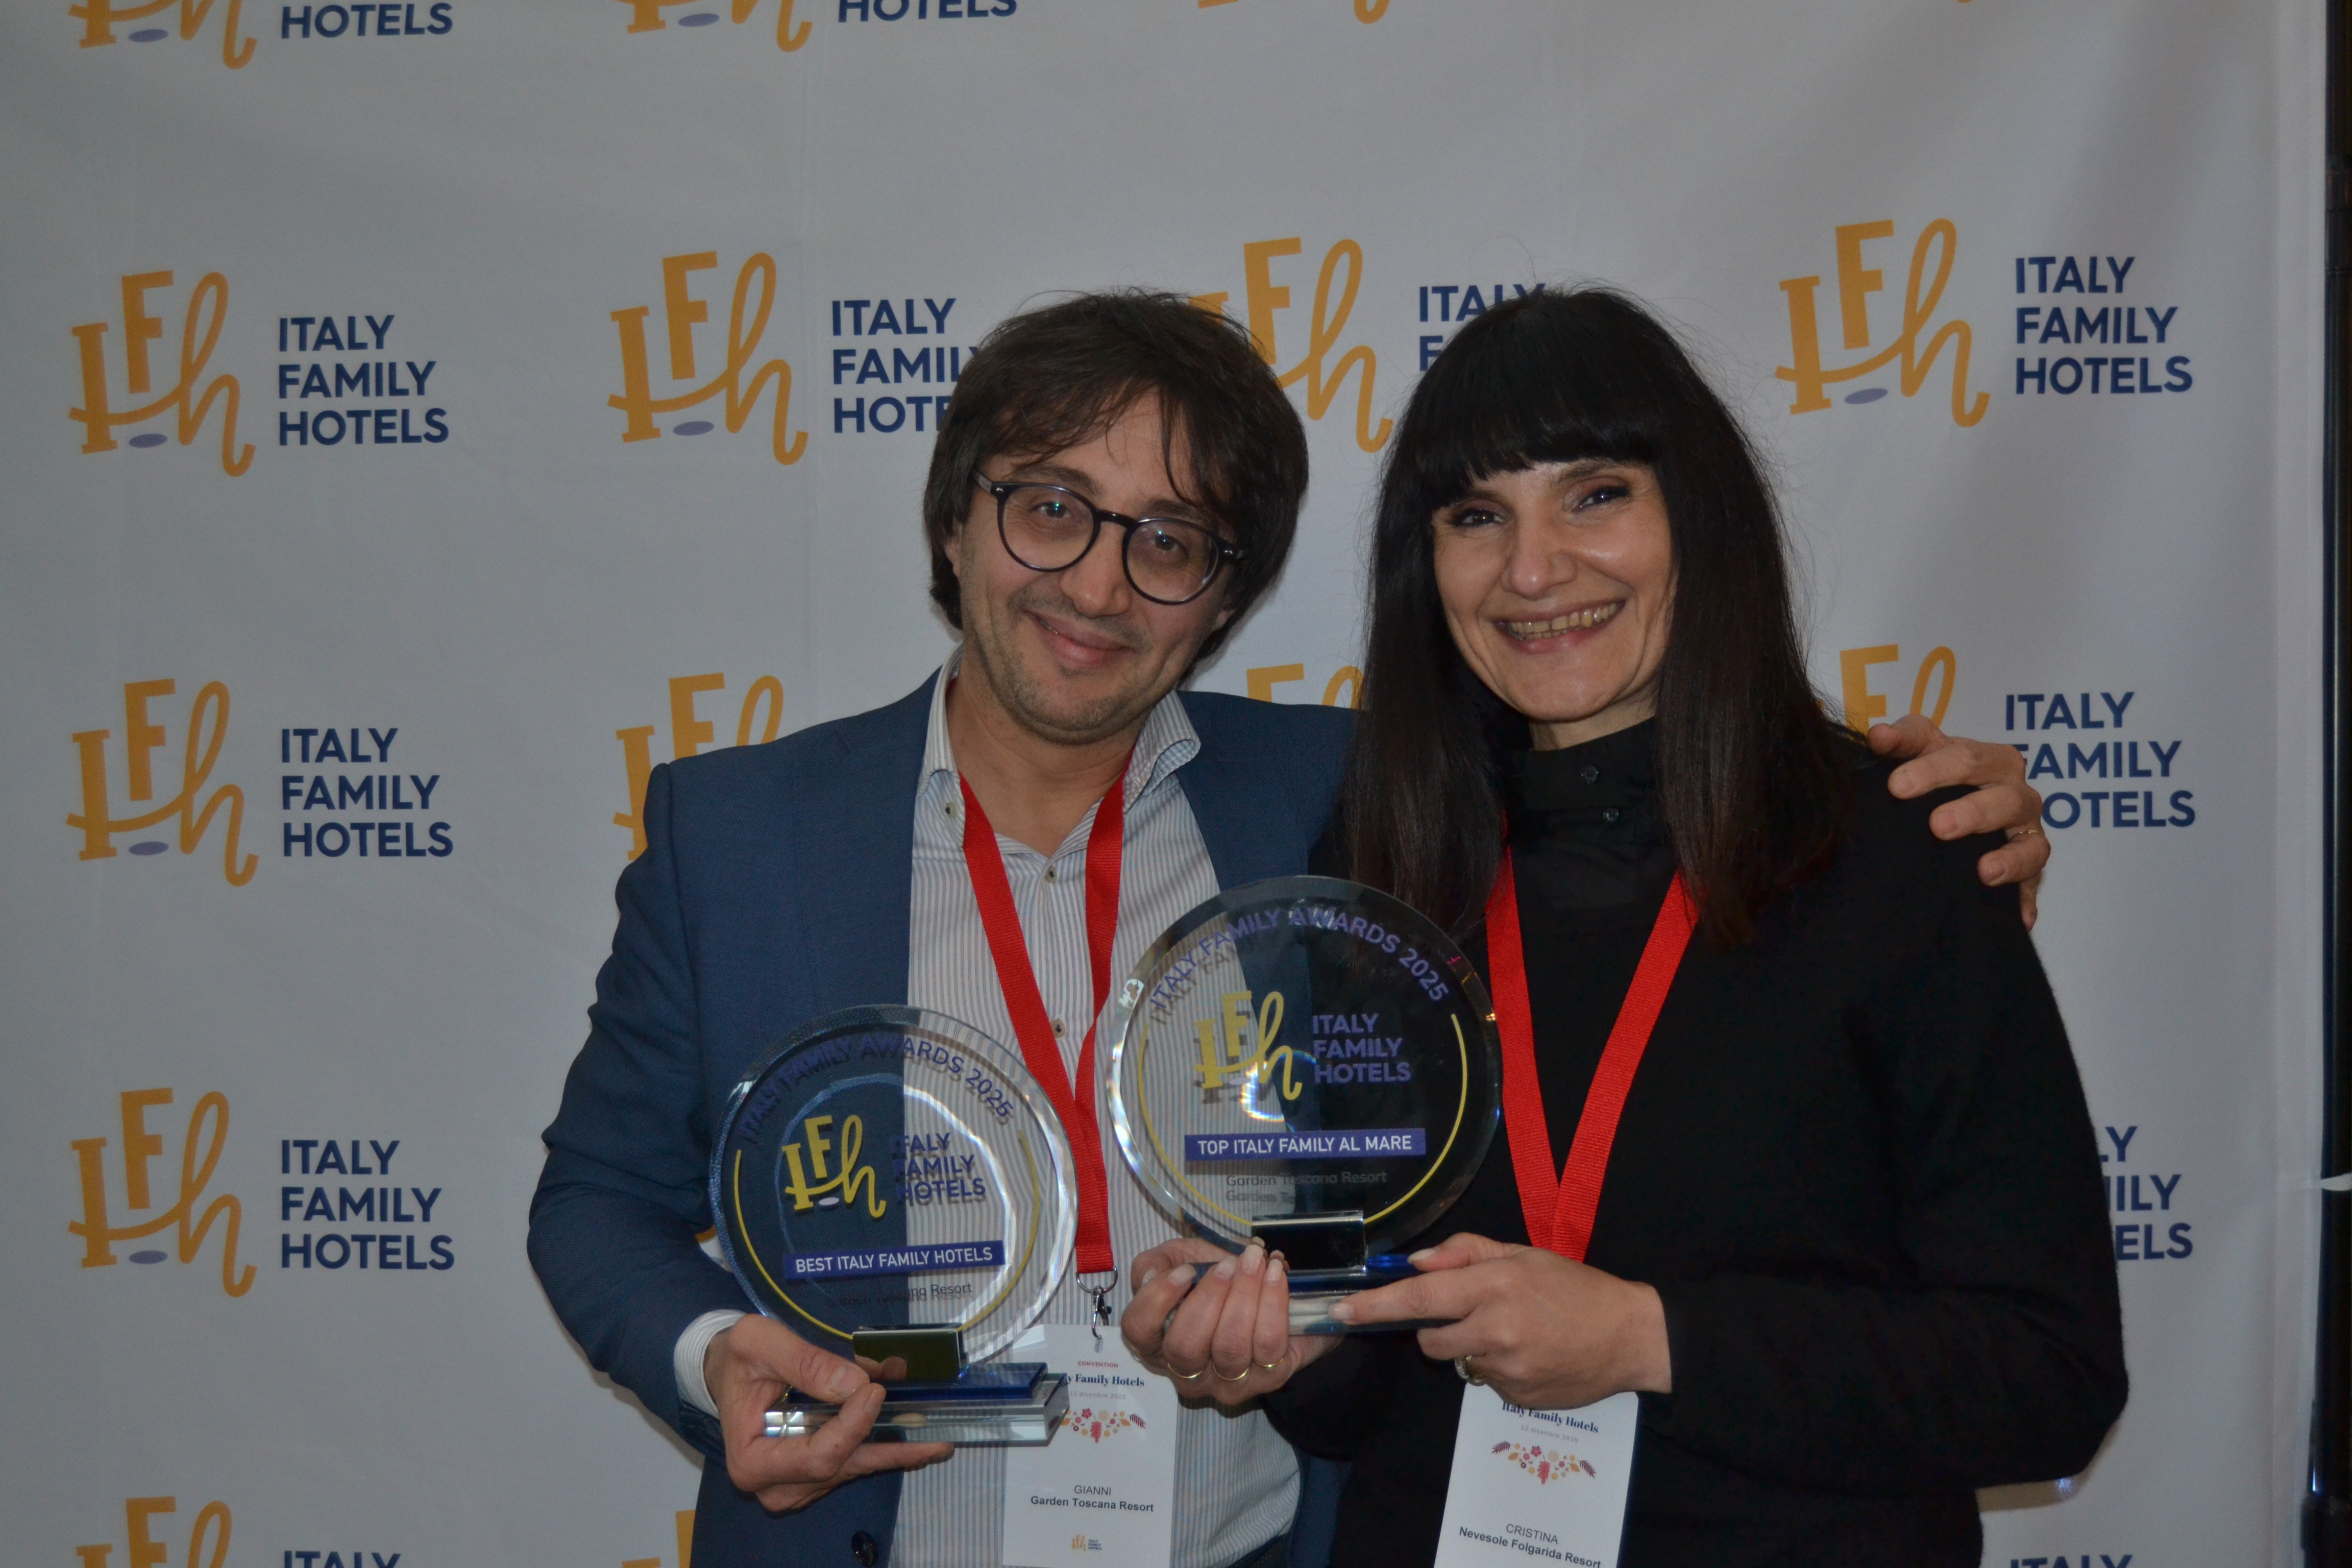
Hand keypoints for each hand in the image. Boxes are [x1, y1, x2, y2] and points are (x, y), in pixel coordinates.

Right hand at [704, 1314, 949, 1512]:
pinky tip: (919, 1444)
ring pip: (853, 1469)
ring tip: (937, 1440)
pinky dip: (884, 1448)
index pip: (817, 1456)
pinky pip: (854, 1463)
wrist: (728, 1370)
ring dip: (894, 1450)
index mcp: (752, 1461)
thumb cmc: (738, 1356)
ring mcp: (796, 1484)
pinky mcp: (814, 1473)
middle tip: (933, 1434)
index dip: (852, 1427)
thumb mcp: (760, 1342)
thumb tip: (855, 1383)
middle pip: (840, 1468)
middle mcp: (775, 1484)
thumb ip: (805, 1362)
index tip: (875, 1390)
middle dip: (887, 1447)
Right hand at [1120, 1237, 1337, 1405]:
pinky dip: (1274, 1303)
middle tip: (1229, 1262)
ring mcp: (1228, 1384)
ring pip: (1231, 1347)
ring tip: (1257, 1260)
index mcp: (1157, 1344)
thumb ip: (1153, 1264)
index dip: (1158, 1300)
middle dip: (1209, 1297)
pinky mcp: (1269, 1379)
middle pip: (1185, 1346)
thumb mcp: (1175, 1260)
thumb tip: (1150, 1277)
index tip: (1186, 1270)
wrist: (1262, 1287)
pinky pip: (1270, 1345)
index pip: (1139, 1333)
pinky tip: (1276, 1273)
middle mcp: (1188, 1374)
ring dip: (1245, 1295)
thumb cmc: (1211, 1279)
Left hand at [1327, 1234, 1668, 1410]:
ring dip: (1468, 1348)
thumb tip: (1416, 1262)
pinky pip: (1484, 1383)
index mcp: (1494, 1286)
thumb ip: (1465, 1251)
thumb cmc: (1574, 1287)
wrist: (1628, 1336)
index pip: (1419, 1297)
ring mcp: (1506, 1370)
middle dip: (1436, 1328)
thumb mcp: (1522, 1254)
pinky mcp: (1516, 1398)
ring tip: (1510, 1333)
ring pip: (1456, 1362)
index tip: (1340, 1311)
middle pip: (1428, 1339)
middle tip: (1472, 1314)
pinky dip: (1496, 1369)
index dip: (1375, 1305)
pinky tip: (1527, 1355)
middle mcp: (1496, 1330)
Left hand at [1870, 713, 2047, 926]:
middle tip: (1938, 826)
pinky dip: (2026, 899)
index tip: (1897, 785)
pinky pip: (2035, 885)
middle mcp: (2013, 792)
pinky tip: (2019, 918)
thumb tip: (1878, 735)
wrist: (1954, 811)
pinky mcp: (2030, 869)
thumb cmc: (1937, 776)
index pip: (1964, 756)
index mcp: (1987, 759)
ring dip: (2009, 857)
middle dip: (1972, 811)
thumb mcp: (1918, 753)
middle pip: (2002, 796)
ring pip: (2030, 841)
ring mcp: (2025, 831)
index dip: (1932, 768)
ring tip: (1984, 870)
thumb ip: (1901, 742)